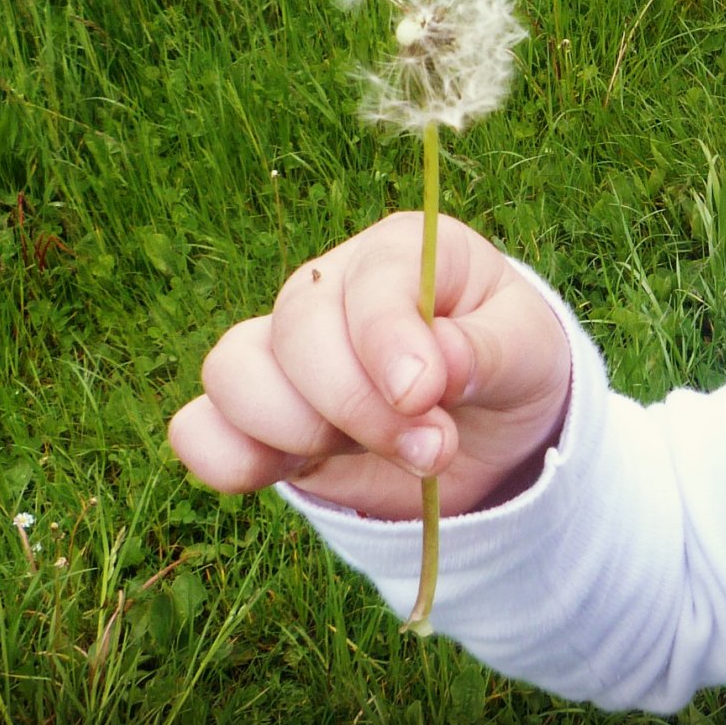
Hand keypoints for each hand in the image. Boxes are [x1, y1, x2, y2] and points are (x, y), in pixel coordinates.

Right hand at [168, 211, 571, 520]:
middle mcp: (327, 292)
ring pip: (232, 372)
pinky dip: (230, 460)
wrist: (492, 429)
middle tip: (431, 449)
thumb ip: (486, 351)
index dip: (386, 340)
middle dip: (356, 405)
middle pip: (295, 329)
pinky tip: (298, 471)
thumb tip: (436, 367)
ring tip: (370, 454)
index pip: (369, 281)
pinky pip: (197, 428)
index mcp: (399, 254)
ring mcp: (284, 354)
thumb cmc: (509, 365)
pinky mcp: (258, 419)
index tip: (424, 396)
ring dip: (296, 430)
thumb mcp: (528, 350)